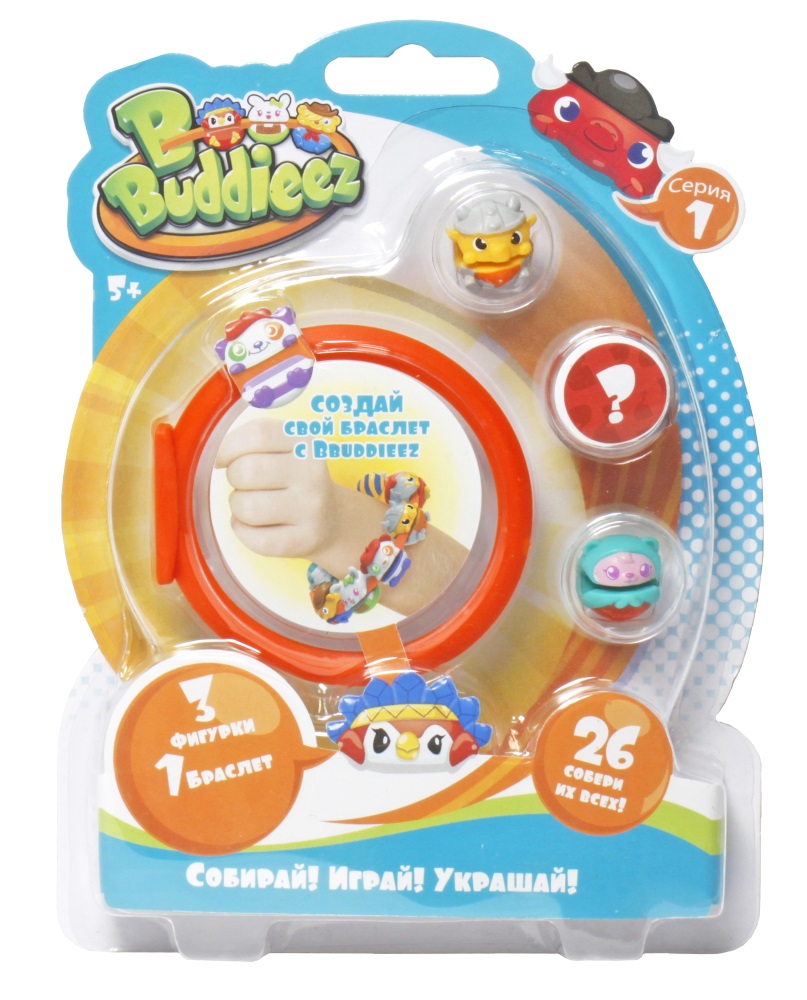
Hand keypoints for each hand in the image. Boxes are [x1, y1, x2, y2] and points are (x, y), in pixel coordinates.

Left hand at [215, 419, 337, 559]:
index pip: (258, 435)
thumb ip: (252, 442)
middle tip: (245, 485)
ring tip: (251, 505)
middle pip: (247, 471)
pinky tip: (254, 526)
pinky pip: (253, 538)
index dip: (229, 446)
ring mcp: (311, 509)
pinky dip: (243, 531)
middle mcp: (312, 473)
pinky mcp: (305, 540)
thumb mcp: (285, 449)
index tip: (222, 458)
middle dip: (234, 479)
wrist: (334, 520)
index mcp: (305, 443)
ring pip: (247, 507)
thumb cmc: (294, 480)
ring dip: (237, 507)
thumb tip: (215, 455)